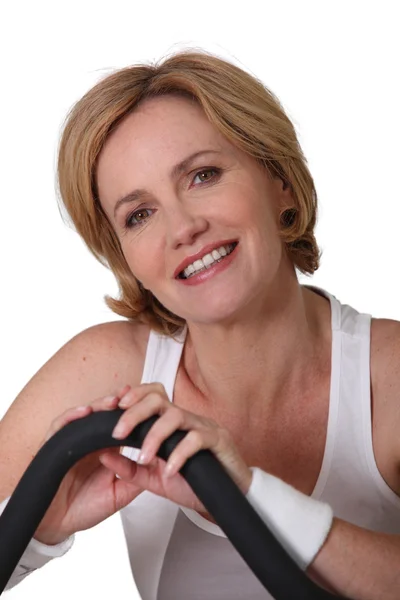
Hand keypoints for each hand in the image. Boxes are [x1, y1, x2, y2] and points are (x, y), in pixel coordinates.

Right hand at [34, 385, 142, 544]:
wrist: (56, 525)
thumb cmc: (84, 508)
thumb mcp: (118, 494)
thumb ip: (136, 478)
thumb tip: (162, 464)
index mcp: (105, 448)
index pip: (121, 424)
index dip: (133, 414)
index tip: (149, 405)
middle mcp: (88, 442)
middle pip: (103, 414)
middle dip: (117, 403)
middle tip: (131, 395)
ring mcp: (70, 442)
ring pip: (84, 416)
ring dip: (98, 406)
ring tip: (112, 402)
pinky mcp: (52, 447)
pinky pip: (59, 427)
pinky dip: (71, 417)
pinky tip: (84, 413)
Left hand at [105, 382, 252, 515]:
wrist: (226, 498)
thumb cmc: (193, 481)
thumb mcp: (155, 477)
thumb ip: (130, 467)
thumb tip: (103, 455)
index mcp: (171, 421)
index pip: (150, 394)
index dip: (131, 396)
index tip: (109, 408)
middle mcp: (186, 418)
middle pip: (158, 398)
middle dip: (135, 412)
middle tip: (118, 433)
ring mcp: (204, 426)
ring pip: (176, 415)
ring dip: (155, 435)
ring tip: (144, 458)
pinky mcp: (219, 441)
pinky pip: (197, 439)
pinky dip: (180, 454)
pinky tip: (170, 471)